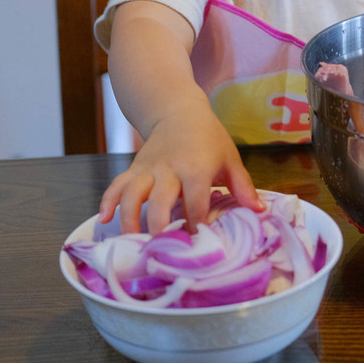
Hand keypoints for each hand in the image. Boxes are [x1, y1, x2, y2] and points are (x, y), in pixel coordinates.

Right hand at [97, 96, 264, 233]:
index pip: (195, 201)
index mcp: (197, 168)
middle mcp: (170, 168)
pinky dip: (108, 201)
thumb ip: (243, 187)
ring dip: (130, 219)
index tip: (197, 246)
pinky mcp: (134, 168)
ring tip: (132, 243)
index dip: (196, 224)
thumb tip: (260, 212)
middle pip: (161, 200)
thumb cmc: (209, 138)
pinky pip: (117, 185)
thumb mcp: (231, 159)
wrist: (179, 110)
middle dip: (160, 227)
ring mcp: (149, 169)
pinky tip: (103, 220)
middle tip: (162, 252)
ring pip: (133, 194)